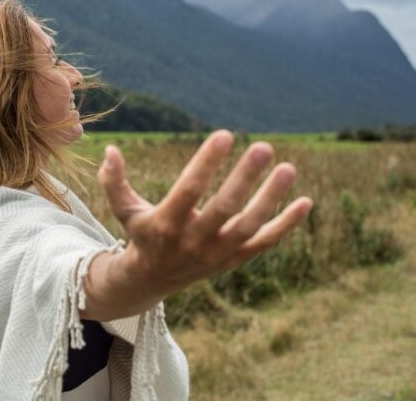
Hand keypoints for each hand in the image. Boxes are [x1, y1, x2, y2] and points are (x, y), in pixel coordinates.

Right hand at [97, 130, 312, 298]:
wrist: (153, 281)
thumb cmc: (141, 234)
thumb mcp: (124, 209)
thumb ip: (114, 181)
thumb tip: (111, 148)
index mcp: (166, 224)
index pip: (189, 190)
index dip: (206, 163)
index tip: (225, 134)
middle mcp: (194, 241)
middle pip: (225, 208)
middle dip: (245, 178)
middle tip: (264, 147)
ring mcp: (217, 253)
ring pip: (250, 226)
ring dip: (271, 198)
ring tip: (288, 167)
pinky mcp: (234, 259)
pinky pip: (265, 242)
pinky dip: (286, 225)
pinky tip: (305, 202)